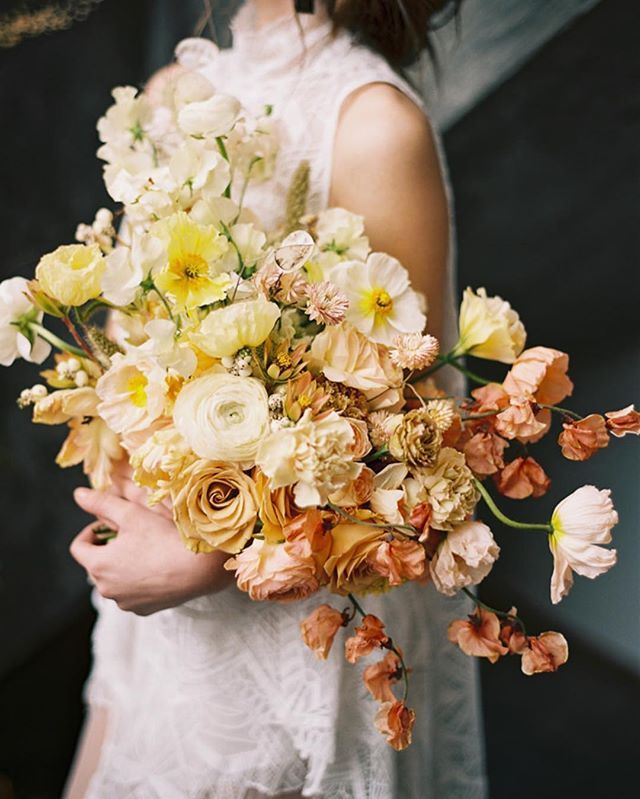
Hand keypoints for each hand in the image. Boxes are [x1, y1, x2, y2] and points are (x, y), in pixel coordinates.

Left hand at [70, 487, 232, 615]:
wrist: (199, 570)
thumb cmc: (164, 539)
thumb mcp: (131, 514)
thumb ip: (102, 503)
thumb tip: (79, 494)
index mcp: (98, 565)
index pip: (78, 548)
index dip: (90, 531)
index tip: (107, 524)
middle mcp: (106, 589)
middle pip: (96, 565)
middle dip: (108, 548)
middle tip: (130, 534)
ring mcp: (125, 603)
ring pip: (115, 580)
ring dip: (122, 566)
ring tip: (145, 551)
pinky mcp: (143, 610)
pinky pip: (132, 594)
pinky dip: (138, 582)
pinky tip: (156, 569)